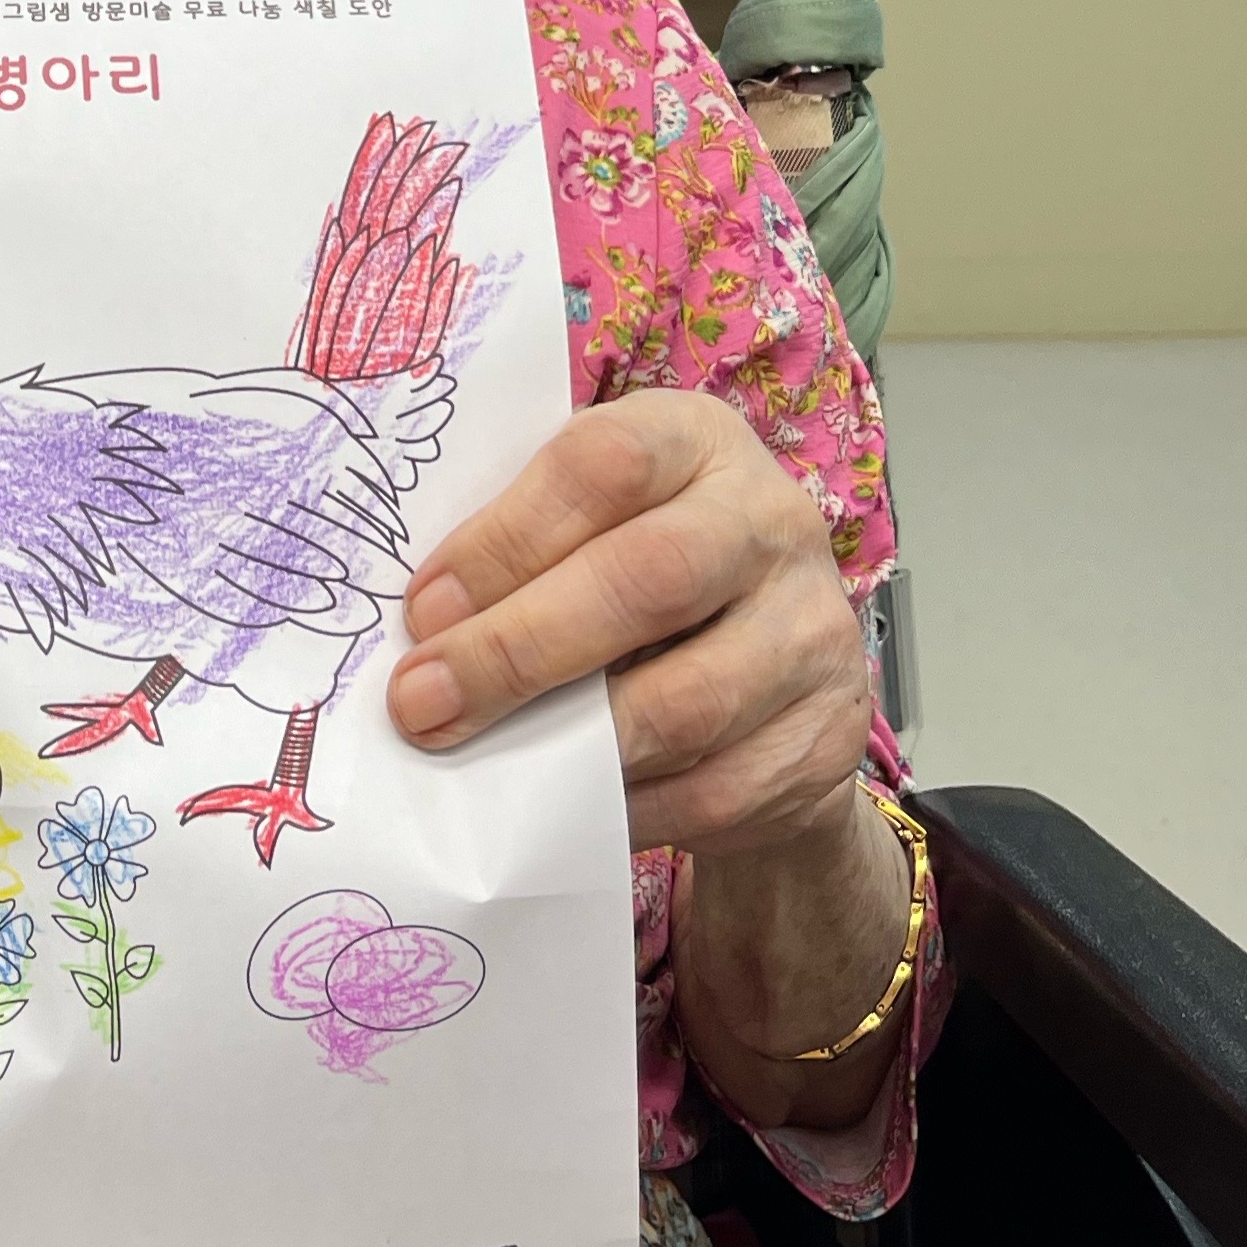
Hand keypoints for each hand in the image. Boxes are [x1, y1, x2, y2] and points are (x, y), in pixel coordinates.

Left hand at [386, 390, 872, 856]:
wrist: (774, 667)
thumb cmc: (637, 569)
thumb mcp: (588, 522)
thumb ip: (517, 547)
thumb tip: (417, 629)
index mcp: (695, 439)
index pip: (604, 465)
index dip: (505, 539)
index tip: (422, 610)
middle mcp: (772, 521)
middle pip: (648, 578)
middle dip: (517, 649)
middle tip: (420, 703)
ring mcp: (815, 631)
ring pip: (685, 701)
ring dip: (565, 744)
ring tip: (479, 761)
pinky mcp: (828, 736)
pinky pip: (713, 788)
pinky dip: (622, 806)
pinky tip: (561, 806)